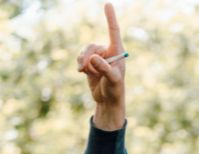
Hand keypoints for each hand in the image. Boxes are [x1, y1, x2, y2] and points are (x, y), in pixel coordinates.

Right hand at [76, 3, 124, 129]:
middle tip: (85, 68)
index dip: (110, 18)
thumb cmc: (115, 90)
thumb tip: (93, 58)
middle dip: (86, 56)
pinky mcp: (90, 63)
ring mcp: (98, 57)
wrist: (107, 100)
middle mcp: (108, 51)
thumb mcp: (113, 80)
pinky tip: (84, 73)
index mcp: (118, 52)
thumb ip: (104, 68)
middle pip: (92, 45)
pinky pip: (81, 59)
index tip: (107, 3)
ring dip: (82, 61)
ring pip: (84, 51)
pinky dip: (80, 65)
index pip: (113, 31)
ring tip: (85, 72)